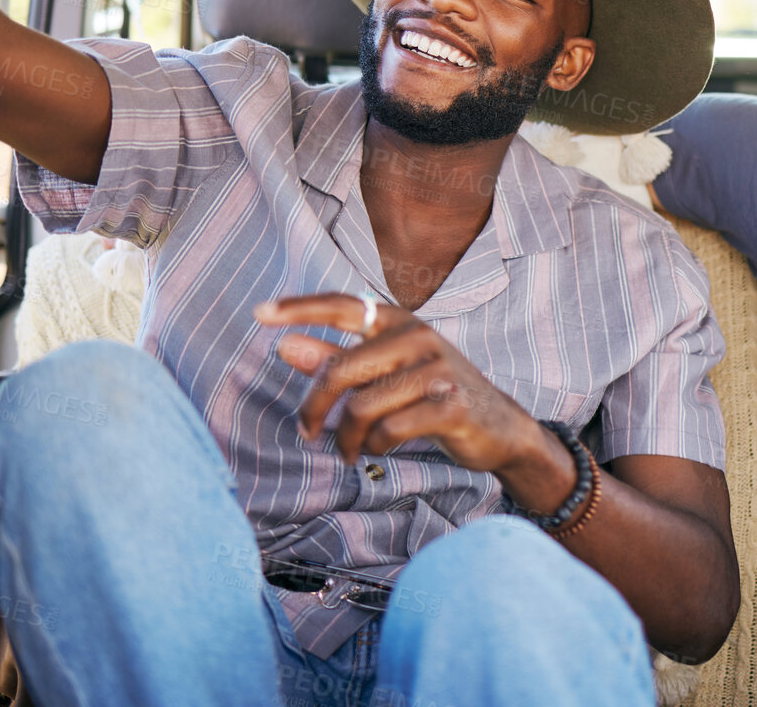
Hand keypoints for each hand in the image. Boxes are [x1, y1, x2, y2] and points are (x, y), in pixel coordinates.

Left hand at [254, 294, 573, 506]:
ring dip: (347, 438)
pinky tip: (377, 450)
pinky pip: (389, 430)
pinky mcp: (451, 404)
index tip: (258, 314)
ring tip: (349, 450)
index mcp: (398, 321)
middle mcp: (418, 336)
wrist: (498, 428)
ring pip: (362, 407)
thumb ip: (335, 359)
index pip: (342, 306)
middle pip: (340, 370)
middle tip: (307, 433)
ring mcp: (438, 369)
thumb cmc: (430, 395)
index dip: (298, 309)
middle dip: (314, 408)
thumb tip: (284, 347)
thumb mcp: (383, 375)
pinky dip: (374, 447)